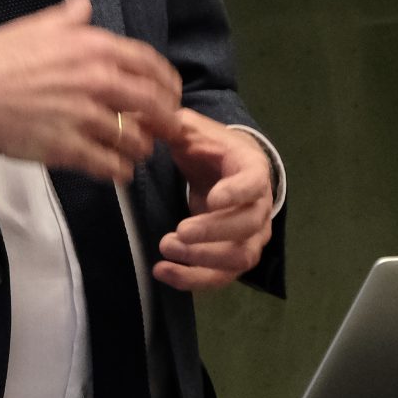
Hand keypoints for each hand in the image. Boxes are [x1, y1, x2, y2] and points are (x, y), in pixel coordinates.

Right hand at [0, 0, 182, 181]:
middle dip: (166, 120)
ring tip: (137, 150)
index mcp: (93, 47)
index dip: (167, 82)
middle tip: (167, 128)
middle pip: (153, 105)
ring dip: (142, 147)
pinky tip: (119, 170)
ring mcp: (84, 117)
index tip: (171, 93)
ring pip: (135, 139)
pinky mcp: (69, 148)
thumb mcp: (38, 25)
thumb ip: (70, 16)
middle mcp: (96, 80)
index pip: (149, 64)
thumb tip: (84, 2)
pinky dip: (120, 171)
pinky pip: (110, 165)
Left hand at [153, 108, 274, 290]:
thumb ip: (170, 124)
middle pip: (247, 226)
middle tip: (177, 232)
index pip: (254, 182)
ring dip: (203, 260)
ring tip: (166, 250)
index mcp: (251, 168)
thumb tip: (138, 117)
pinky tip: (164, 272)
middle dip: (212, 233)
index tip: (212, 198)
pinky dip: (194, 279)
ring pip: (239, 258)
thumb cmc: (209, 147)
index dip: (237, 192)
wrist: (226, 167)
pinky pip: (223, 277)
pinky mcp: (235, 255)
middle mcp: (259, 205)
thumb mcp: (192, 130)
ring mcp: (251, 235)